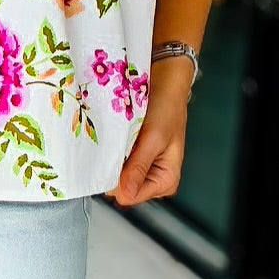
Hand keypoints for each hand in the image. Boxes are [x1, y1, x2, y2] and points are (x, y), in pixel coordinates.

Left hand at [105, 61, 191, 207]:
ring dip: (112, 157)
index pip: (129, 196)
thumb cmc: (166, 106)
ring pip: (115, 175)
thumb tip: (124, 193)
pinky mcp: (132, 156)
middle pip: (120, 188)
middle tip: (117, 144)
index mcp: (166, 180)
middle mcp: (153, 178)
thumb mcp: (154, 138)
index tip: (112, 158)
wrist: (164, 82)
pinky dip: (111, 150)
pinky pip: (114, 161)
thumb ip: (138, 167)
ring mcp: (142, 168)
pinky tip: (115, 137)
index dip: (117, 179)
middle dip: (114, 167)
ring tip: (118, 138)